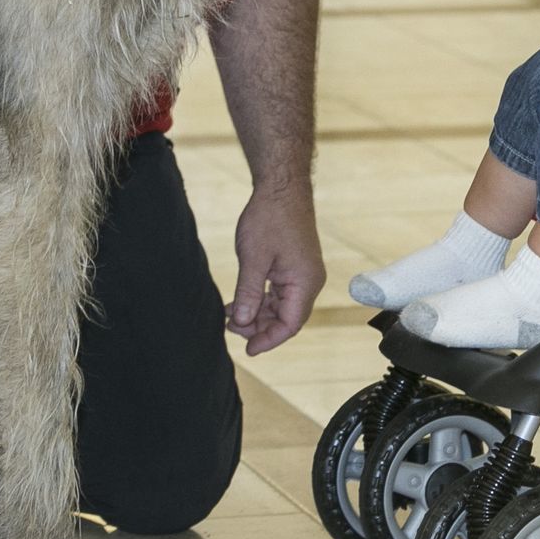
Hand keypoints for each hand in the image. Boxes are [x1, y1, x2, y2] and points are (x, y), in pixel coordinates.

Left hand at [229, 185, 325, 355]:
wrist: (281, 189)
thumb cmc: (270, 218)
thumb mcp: (254, 258)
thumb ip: (249, 293)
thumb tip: (243, 323)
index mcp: (305, 282)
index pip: (290, 324)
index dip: (269, 340)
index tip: (248, 350)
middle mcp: (309, 281)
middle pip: (286, 318)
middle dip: (259, 327)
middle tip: (231, 326)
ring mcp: (302, 274)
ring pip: (281, 307)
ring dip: (257, 314)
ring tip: (231, 315)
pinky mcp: (294, 267)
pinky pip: (279, 294)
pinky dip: (260, 300)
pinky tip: (240, 301)